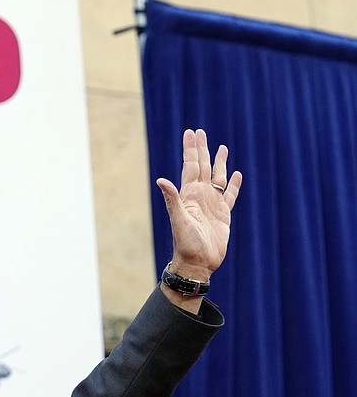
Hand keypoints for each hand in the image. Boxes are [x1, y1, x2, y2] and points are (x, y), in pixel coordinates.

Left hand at [155, 128, 242, 283]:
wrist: (197, 263)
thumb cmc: (186, 244)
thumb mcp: (178, 220)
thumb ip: (172, 199)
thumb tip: (160, 180)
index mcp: (189, 195)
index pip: (191, 166)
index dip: (191, 150)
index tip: (190, 133)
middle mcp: (200, 196)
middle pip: (203, 167)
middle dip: (202, 149)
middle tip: (200, 132)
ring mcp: (212, 204)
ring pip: (217, 177)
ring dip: (219, 163)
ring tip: (222, 147)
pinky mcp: (223, 214)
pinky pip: (229, 195)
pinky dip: (233, 184)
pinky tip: (237, 174)